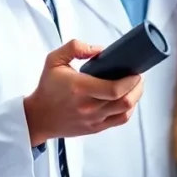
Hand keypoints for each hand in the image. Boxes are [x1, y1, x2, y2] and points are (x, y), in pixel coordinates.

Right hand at [23, 40, 143, 144]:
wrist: (39, 116)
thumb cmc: (47, 88)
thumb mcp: (54, 60)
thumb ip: (75, 47)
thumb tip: (98, 49)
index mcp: (80, 88)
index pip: (114, 89)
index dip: (130, 81)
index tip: (135, 72)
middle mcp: (88, 107)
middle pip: (124, 101)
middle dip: (137, 87)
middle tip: (138, 76)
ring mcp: (93, 120)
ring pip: (125, 111)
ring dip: (135, 97)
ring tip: (135, 86)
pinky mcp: (95, 128)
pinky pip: (119, 121)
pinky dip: (128, 110)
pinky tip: (128, 100)